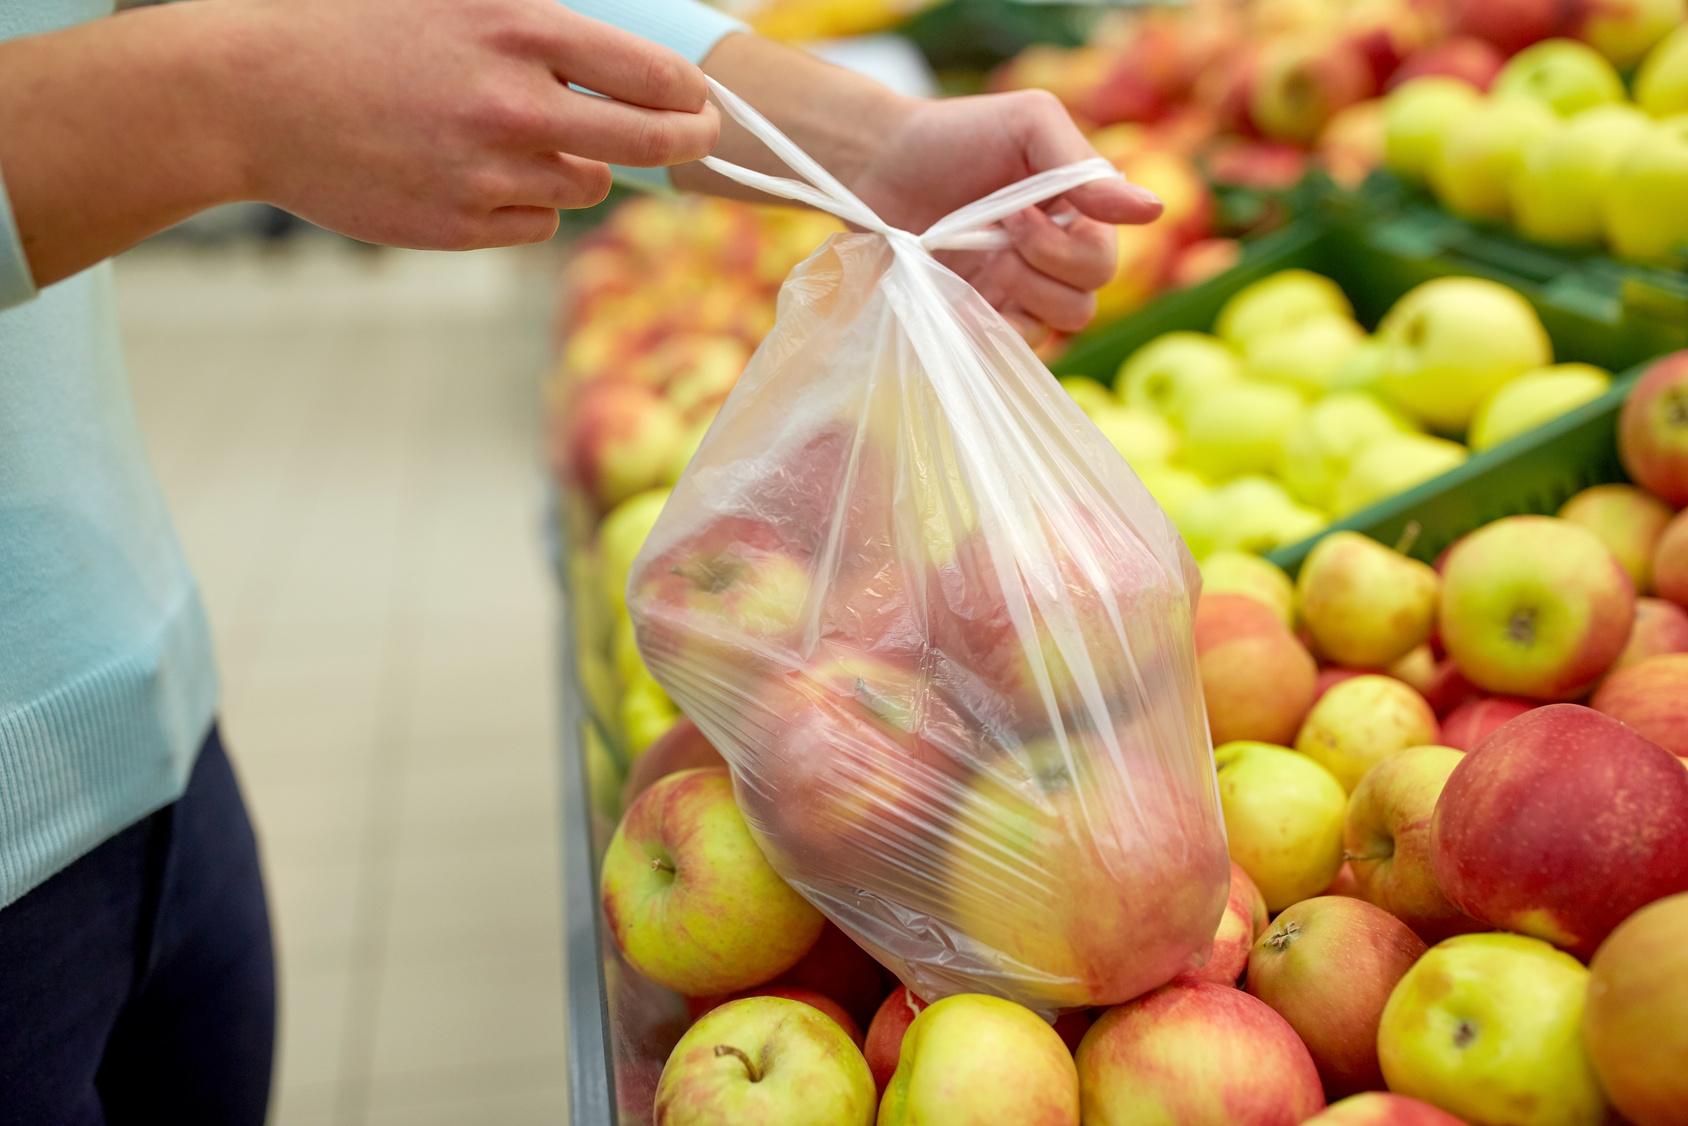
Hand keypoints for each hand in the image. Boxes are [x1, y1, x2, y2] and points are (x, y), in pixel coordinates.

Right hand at [0, 0, 720, 286]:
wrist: (254, 95)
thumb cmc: (355, 36)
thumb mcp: (453, 1)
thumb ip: (540, 30)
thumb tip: (625, 65)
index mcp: (517, 30)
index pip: (651, 74)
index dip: (691, 94)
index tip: (702, 101)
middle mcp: (514, 104)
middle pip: (649, 142)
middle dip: (687, 141)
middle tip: (698, 139)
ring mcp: (490, 173)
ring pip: (586, 187)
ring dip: (576, 169)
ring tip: (516, 141)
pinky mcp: (462, 226)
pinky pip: (535, 227)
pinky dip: (524, 208)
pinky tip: (474, 178)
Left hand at [848, 91, 1162, 343]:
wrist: (877, 161)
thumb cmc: (956, 134)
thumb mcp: (1029, 124)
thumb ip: (1085, 170)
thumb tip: (1154, 210)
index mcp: (1074, 214)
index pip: (1103, 258)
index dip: (1065, 247)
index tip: (1015, 212)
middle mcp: (1051, 258)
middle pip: (1085, 299)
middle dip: (1042, 270)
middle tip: (997, 236)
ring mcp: (1014, 292)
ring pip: (1053, 328)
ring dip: (1019, 297)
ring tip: (979, 263)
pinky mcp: (976, 316)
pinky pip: (1008, 348)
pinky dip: (992, 331)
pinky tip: (962, 301)